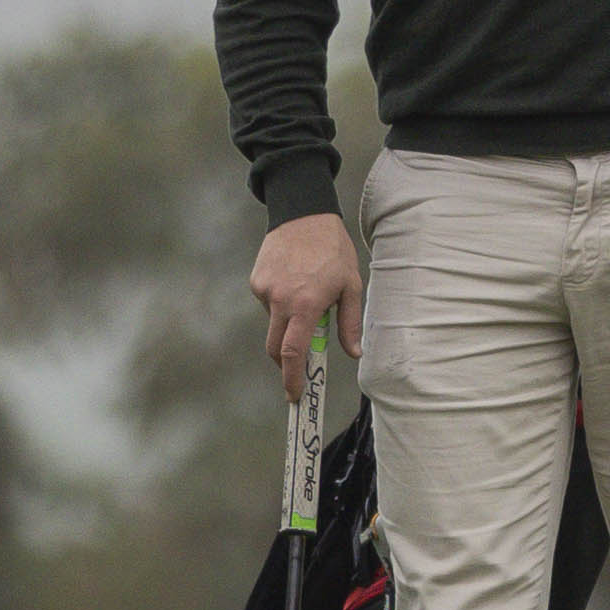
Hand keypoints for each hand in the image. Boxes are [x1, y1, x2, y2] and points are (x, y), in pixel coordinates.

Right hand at [250, 213, 364, 402]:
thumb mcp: (350, 285)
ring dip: (288, 325)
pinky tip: (295, 282)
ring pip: (273, 324)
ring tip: (308, 297)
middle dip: (286, 363)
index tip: (294, 395)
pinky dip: (281, 305)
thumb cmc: (333, 250)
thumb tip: (353, 353)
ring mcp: (264, 290)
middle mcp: (280, 300)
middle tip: (299, 367)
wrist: (303, 214)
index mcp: (306, 304)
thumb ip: (349, 322)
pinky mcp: (256, 281)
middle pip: (275, 348)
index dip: (292, 377)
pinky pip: (268, 304)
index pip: (293, 352)